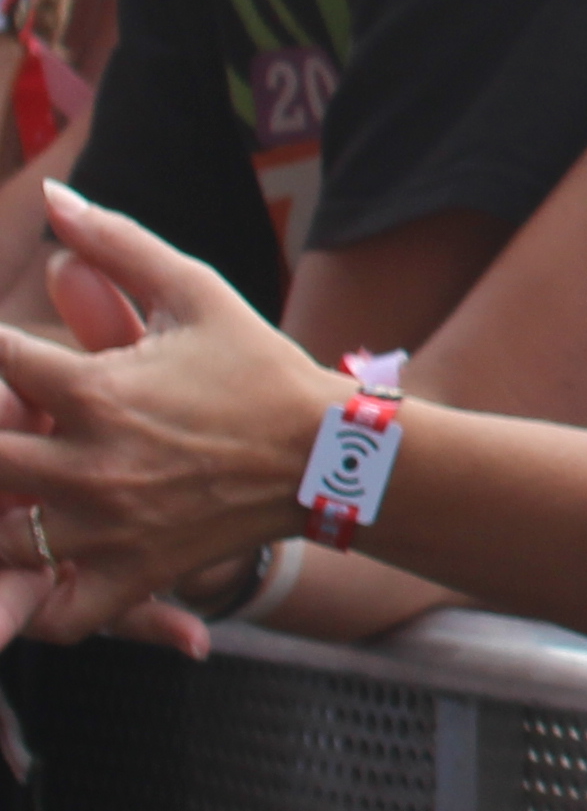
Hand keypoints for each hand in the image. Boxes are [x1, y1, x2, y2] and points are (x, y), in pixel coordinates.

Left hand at [0, 187, 324, 647]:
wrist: (330, 453)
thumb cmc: (257, 369)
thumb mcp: (195, 292)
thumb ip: (118, 244)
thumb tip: (55, 198)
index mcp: (95, 390)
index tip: (2, 359)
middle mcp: (89, 462)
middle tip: (9, 425)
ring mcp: (107, 527)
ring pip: (0, 537)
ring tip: (16, 492)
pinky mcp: (132, 574)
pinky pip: (56, 613)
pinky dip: (37, 605)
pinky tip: (40, 572)